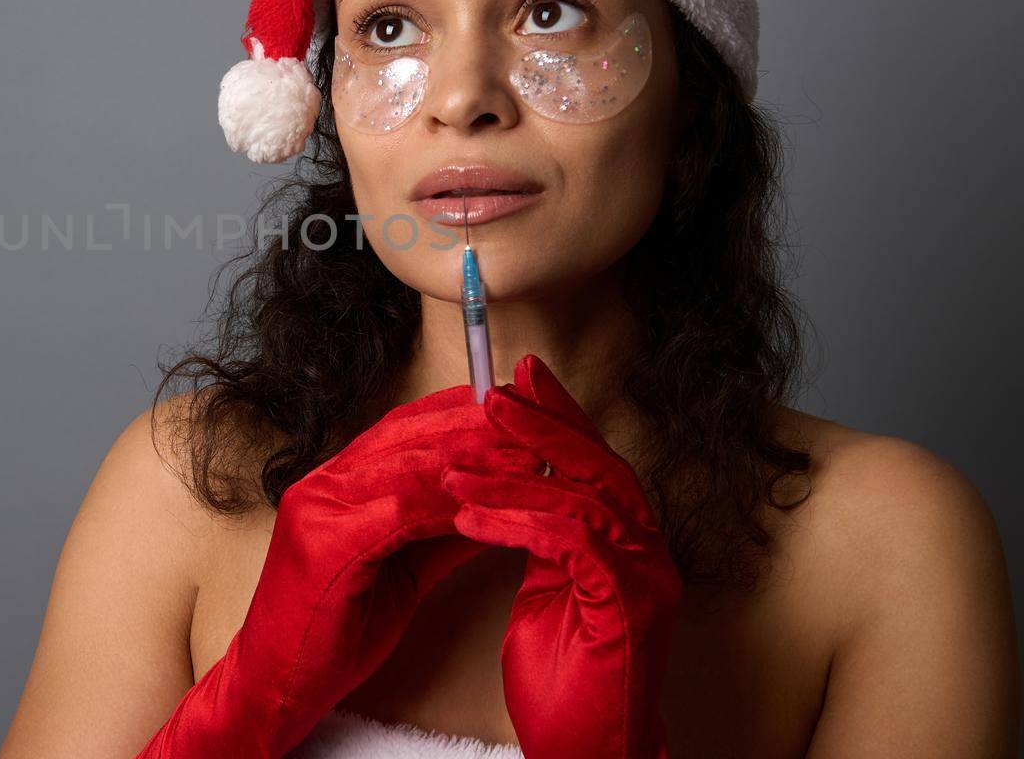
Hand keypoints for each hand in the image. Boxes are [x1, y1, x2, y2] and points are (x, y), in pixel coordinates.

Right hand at [135, 383, 541, 757]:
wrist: (275, 681)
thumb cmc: (332, 632)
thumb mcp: (399, 572)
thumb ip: (441, 534)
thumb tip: (498, 505)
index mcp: (333, 482)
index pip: (400, 427)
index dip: (458, 415)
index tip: (512, 412)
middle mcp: (321, 484)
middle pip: (406, 436)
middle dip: (473, 428)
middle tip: (531, 427)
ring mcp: (316, 508)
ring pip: (405, 467)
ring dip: (470, 460)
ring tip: (522, 459)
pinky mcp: (324, 543)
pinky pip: (397, 513)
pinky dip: (444, 506)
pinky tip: (484, 507)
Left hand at [442, 354, 681, 758]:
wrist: (585, 748)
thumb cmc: (566, 674)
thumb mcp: (546, 587)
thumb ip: (544, 536)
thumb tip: (514, 488)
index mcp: (626, 537)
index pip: (594, 459)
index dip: (556, 415)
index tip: (515, 377)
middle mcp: (646, 547)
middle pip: (597, 462)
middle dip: (541, 424)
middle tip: (490, 395)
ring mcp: (645, 574)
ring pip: (580, 496)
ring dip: (510, 477)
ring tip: (452, 470)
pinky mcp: (628, 603)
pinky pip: (572, 542)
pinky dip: (519, 523)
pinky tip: (471, 518)